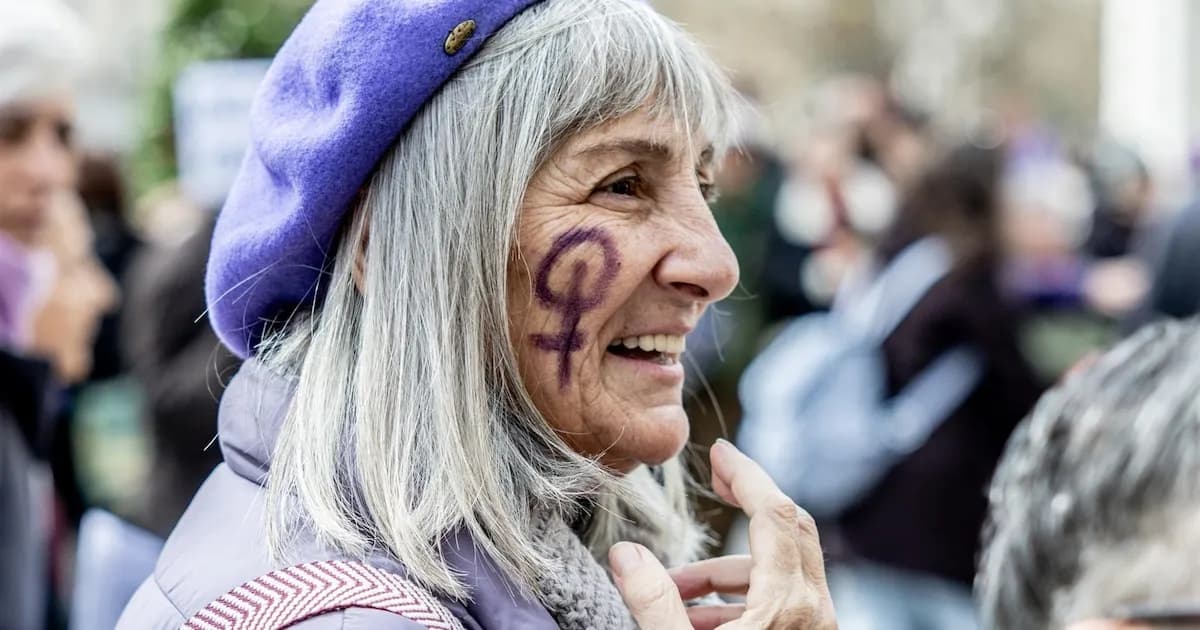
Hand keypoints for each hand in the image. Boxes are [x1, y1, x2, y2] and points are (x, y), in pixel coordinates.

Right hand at [610, 440, 836, 628]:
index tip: (719, 451)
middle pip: (788, 527)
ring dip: (727, 568)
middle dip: (745, 504)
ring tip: (676, 588)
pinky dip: (742, 596)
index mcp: (787, 604)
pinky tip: (697, 618)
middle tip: (713, 487)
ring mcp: (815, 628)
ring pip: (780, 568)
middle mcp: (813, 610)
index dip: (744, 474)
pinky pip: (782, 600)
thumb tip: (626, 554)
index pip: (772, 513)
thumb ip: (654, 602)